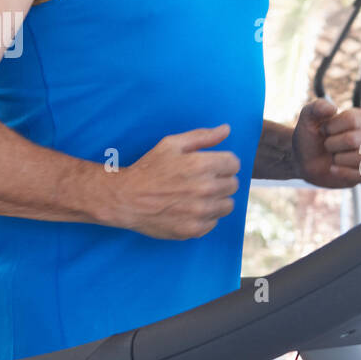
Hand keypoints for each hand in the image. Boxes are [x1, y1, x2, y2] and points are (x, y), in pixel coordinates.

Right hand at [112, 125, 239, 238]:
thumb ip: (202, 136)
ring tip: (196, 196)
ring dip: (217, 200)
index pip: (234, 164)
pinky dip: (205, 216)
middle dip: (220, 180)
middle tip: (200, 181)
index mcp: (202, 164)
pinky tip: (189, 209)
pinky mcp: (195, 229)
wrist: (126, 198)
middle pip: (233, 184)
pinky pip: (214, 222)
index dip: (223, 163)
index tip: (211, 167)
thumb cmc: (148, 169)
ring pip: (228, 205)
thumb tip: (226, 130)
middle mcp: (205, 188)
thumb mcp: (172, 145)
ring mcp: (201, 211)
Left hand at [292, 99, 360, 188]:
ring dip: (338, 158)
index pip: (353, 119)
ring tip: (332, 158)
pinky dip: (344, 172)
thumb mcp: (307, 119)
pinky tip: (333, 169)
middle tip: (326, 145)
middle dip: (332, 144)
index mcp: (356, 119)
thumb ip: (317, 107)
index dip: (332, 126)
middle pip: (353, 140)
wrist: (302, 160)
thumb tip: (332, 109)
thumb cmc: (309, 137)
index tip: (323, 129)